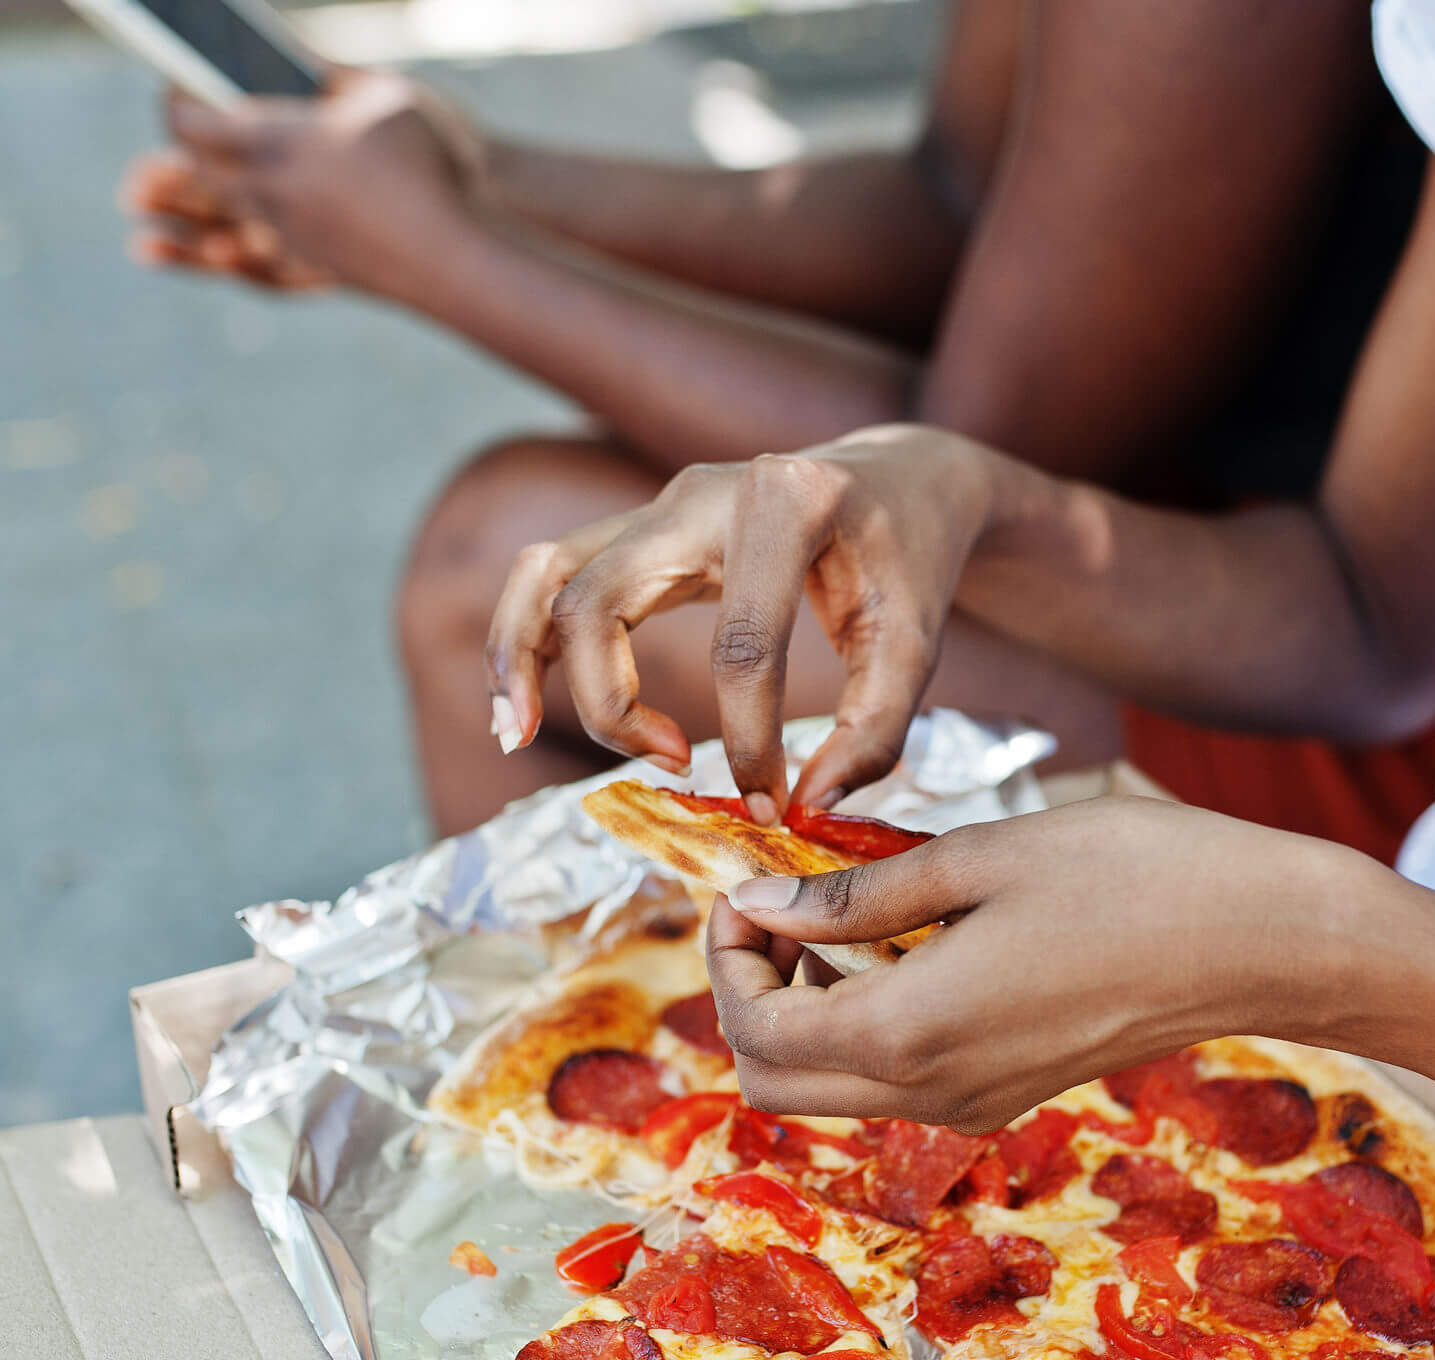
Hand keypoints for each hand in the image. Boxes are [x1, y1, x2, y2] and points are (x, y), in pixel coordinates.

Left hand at [136, 69, 490, 302]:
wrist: (453, 254)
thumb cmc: (426, 165)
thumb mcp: (387, 96)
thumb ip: (337, 78)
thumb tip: (308, 69)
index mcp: (275, 139)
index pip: (191, 119)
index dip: (175, 97)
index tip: (174, 80)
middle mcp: (267, 190)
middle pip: (198, 168)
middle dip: (178, 148)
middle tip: (179, 128)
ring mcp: (286, 232)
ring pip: (220, 210)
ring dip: (193, 197)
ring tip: (166, 187)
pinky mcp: (311, 263)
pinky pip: (250, 247)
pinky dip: (224, 236)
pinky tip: (229, 232)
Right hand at [484, 424, 1004, 822]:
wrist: (898, 480)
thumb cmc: (908, 559)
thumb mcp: (918, 641)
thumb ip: (875, 729)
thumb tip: (807, 806)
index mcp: (786, 505)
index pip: (741, 644)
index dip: (749, 739)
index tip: (771, 800)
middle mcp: (702, 492)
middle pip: (602, 598)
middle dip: (609, 701)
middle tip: (668, 766)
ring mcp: (658, 504)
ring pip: (547, 572)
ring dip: (520, 658)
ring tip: (516, 736)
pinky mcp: (639, 530)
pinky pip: (552, 576)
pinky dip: (524, 640)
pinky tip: (519, 710)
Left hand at [704, 797, 1388, 1132]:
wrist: (1263, 941)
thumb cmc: (1134, 877)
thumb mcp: (979, 859)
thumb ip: (855, 895)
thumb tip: (758, 904)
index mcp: (911, 1033)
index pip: (755, 1032)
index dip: (726, 958)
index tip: (750, 883)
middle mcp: (931, 1092)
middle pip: (772, 1083)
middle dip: (748, 995)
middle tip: (780, 907)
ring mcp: (971, 1104)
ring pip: (827, 1089)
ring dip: (804, 1009)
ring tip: (843, 913)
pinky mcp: (1005, 1093)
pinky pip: (891, 1080)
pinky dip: (861, 1020)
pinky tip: (905, 942)